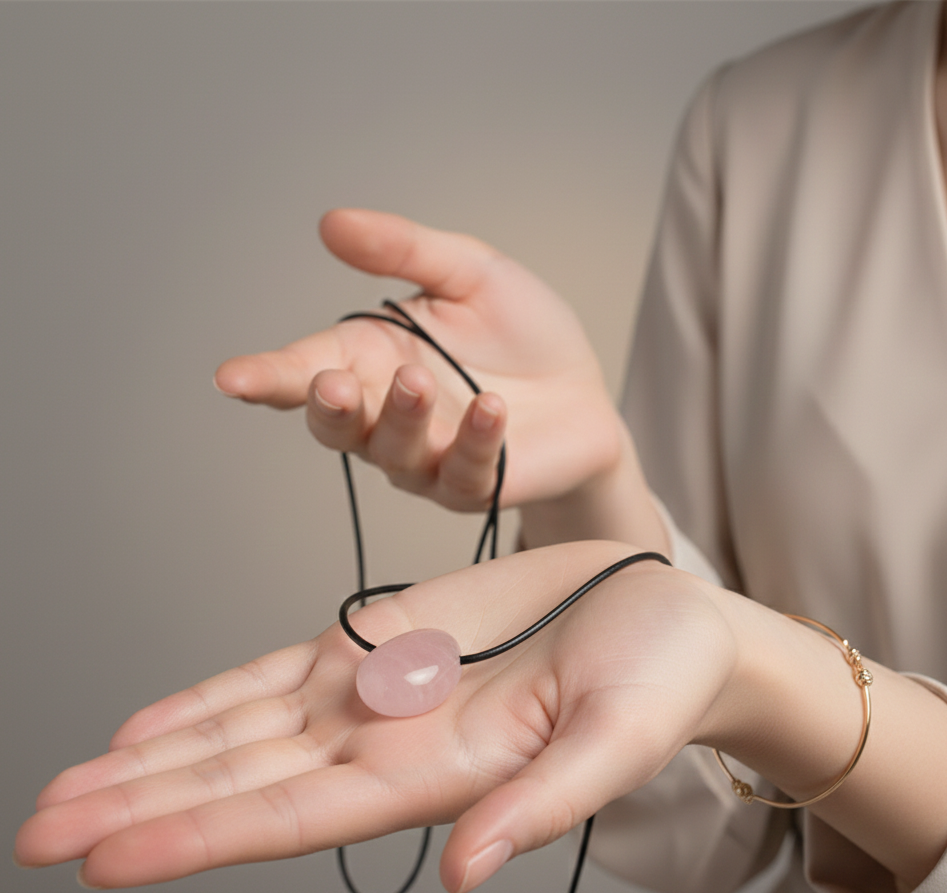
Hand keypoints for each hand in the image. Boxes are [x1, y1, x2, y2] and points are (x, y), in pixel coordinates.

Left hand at [14, 542, 733, 891]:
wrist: (664, 613)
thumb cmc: (658, 679)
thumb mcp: (617, 741)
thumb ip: (540, 804)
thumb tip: (462, 870)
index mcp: (438, 774)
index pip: (294, 816)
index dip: (198, 836)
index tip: (101, 857)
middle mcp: (390, 740)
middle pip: (242, 778)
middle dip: (141, 805)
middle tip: (38, 831)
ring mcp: (380, 686)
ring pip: (245, 726)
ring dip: (157, 755)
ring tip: (70, 783)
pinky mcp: (387, 633)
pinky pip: (281, 668)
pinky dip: (213, 695)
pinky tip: (154, 721)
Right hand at [214, 210, 625, 511]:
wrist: (584, 392)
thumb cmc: (523, 334)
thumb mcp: (470, 273)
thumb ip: (405, 251)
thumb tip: (331, 222)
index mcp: (373, 357)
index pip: (307, 369)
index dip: (267, 376)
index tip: (232, 378)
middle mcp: (387, 414)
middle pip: (333, 424)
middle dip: (327, 407)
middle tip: (334, 384)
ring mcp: (426, 457)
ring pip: (390, 452)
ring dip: (399, 418)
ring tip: (419, 381)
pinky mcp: (471, 485)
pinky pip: (461, 472)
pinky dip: (473, 440)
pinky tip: (492, 410)